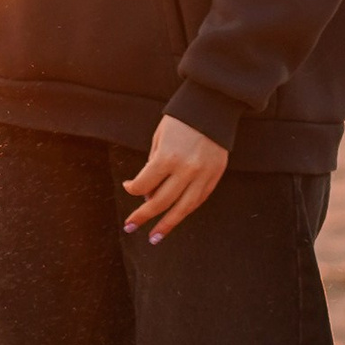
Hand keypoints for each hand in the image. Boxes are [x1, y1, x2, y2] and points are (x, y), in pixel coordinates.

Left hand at [123, 115, 228, 241]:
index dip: (132, 189)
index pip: (144, 185)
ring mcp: (203, 175)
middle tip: (130, 227)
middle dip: (143, 216)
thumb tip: (147, 192)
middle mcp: (186, 170)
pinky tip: (175, 218)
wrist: (212, 106)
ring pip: (182, 208)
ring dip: (167, 225)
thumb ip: (152, 165)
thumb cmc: (181, 120)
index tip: (129, 187)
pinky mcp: (215, 176)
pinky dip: (185, 210)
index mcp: (168, 157)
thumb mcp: (159, 137)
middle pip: (161, 202)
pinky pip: (198, 200)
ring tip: (155, 237)